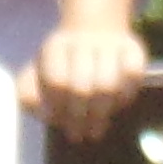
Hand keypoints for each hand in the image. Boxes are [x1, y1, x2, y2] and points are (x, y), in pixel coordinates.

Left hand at [23, 15, 150, 138]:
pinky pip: (133, 76)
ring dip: (101, 112)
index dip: (57, 107)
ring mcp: (111, 43)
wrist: (94, 29)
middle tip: (78, 134)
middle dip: (79, 117)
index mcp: (56, 46)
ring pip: (108, 85)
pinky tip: (115, 104)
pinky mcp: (135, 48)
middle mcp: (83, 41)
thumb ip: (28, 94)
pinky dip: (125, 95)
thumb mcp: (36, 74)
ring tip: (96, 128)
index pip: (57, 82)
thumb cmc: (62, 63)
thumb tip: (43, 114)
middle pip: (82, 88)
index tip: (57, 120)